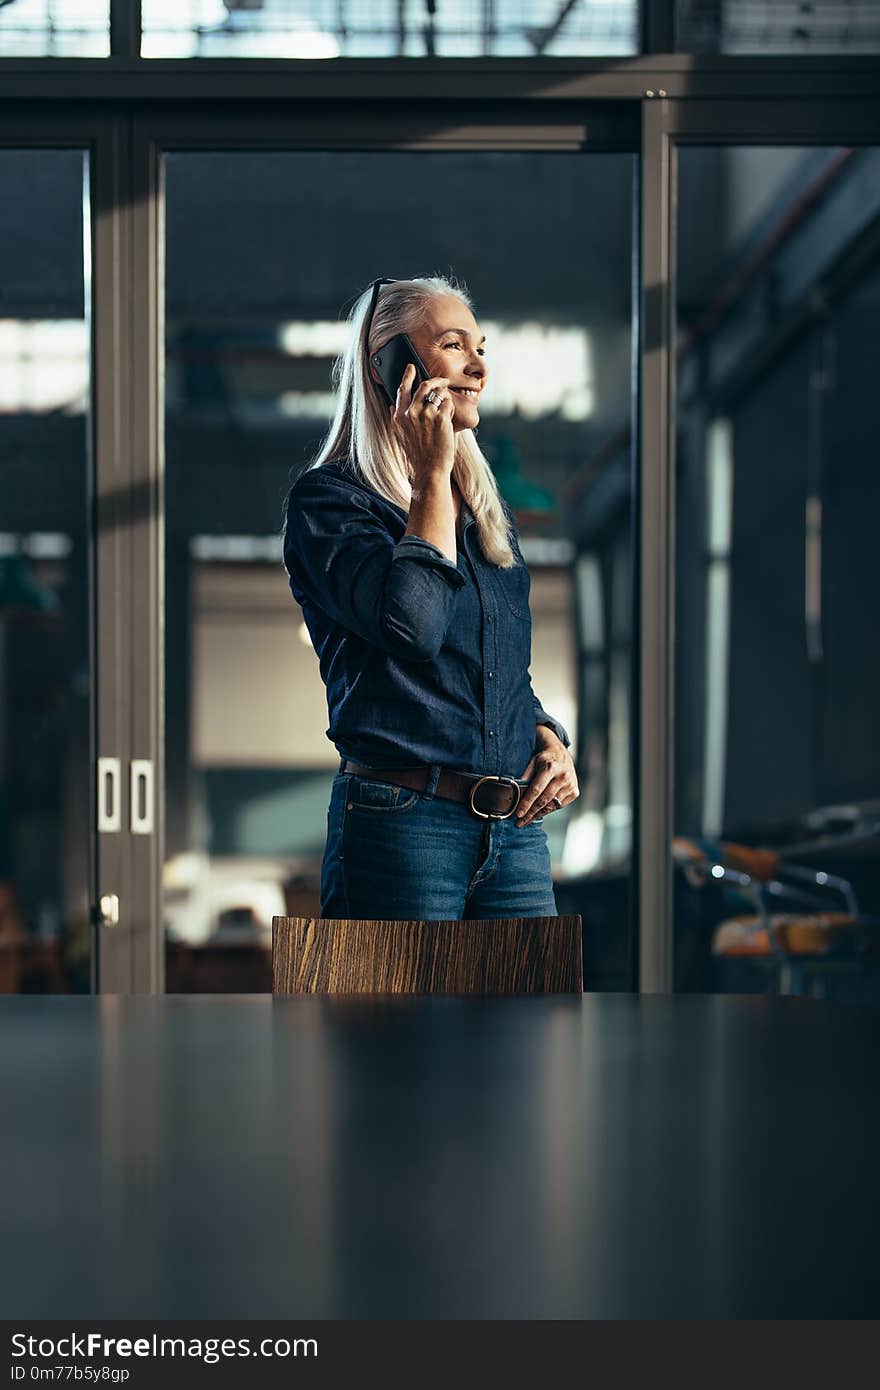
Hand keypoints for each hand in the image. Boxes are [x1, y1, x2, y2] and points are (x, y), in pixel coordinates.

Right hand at [390, 363, 454, 479]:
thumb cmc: (418, 455)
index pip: (402, 389)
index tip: (411, 367)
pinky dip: (451, 408)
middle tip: (443, 381)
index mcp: (399, 416)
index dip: (408, 375)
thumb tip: (392, 405)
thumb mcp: (400, 436)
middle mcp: (410, 412)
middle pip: (424, 386)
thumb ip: (396, 418)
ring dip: (445, 397)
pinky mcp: (440, 418)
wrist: (429, 469)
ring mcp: (426, 414)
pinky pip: (448, 403)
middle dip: (436, 381)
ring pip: (438, 393)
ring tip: (446, 406)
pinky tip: (450, 417)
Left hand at [516, 728, 578, 826]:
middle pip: (544, 800)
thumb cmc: (543, 759)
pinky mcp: (574, 792)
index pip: (536, 790)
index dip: (526, 803)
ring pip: (552, 806)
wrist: (561, 754)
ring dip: (538, 814)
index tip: (518, 814)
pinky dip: (548, 810)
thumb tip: (514, 794)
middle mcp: (563, 776)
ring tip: (527, 820)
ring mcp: (570, 785)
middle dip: (530, 813)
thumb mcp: (531, 763)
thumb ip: (524, 777)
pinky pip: (559, 806)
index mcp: (550, 767)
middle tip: (520, 822)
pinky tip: (539, 813)